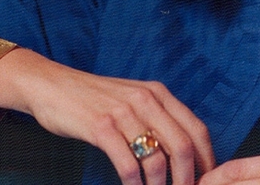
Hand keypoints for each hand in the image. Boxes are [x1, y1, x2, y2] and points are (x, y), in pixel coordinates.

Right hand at [0, 41, 213, 184]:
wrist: (53, 85)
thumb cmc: (95, 98)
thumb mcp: (134, 100)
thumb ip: (157, 119)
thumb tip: (183, 152)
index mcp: (160, 94)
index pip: (196, 129)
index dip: (206, 158)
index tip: (207, 179)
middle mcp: (147, 100)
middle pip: (183, 145)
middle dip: (187, 176)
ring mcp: (124, 113)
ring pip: (156, 158)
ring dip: (160, 184)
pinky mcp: (101, 127)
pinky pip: (126, 163)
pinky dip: (133, 183)